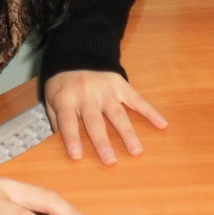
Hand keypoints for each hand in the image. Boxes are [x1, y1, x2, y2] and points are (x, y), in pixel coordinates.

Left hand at [43, 70, 166, 164]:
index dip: (71, 138)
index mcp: (66, 98)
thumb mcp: (51, 98)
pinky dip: (150, 112)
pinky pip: (137, 100)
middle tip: (110, 161)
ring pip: (117, 113)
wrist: (77, 54)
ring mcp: (105, 90)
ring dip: (128, 132)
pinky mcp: (121, 85)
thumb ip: (57, 120)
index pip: (67, 121)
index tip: (77, 156)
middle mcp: (86, 95)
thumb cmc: (63, 84)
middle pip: (95, 120)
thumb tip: (61, 144)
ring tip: (137, 150)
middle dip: (102, 142)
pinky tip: (162, 124)